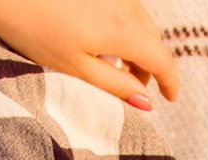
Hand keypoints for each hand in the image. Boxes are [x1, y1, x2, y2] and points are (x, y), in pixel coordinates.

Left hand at [0, 0, 179, 107]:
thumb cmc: (35, 30)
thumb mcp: (76, 68)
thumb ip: (115, 87)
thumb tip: (146, 103)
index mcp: (124, 31)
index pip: (162, 60)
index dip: (171, 82)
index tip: (170, 99)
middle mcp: (126, 7)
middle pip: (154, 41)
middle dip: (151, 66)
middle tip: (136, 88)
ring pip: (142, 23)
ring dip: (138, 46)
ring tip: (116, 65)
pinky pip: (126, 9)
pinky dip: (125, 28)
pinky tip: (103, 38)